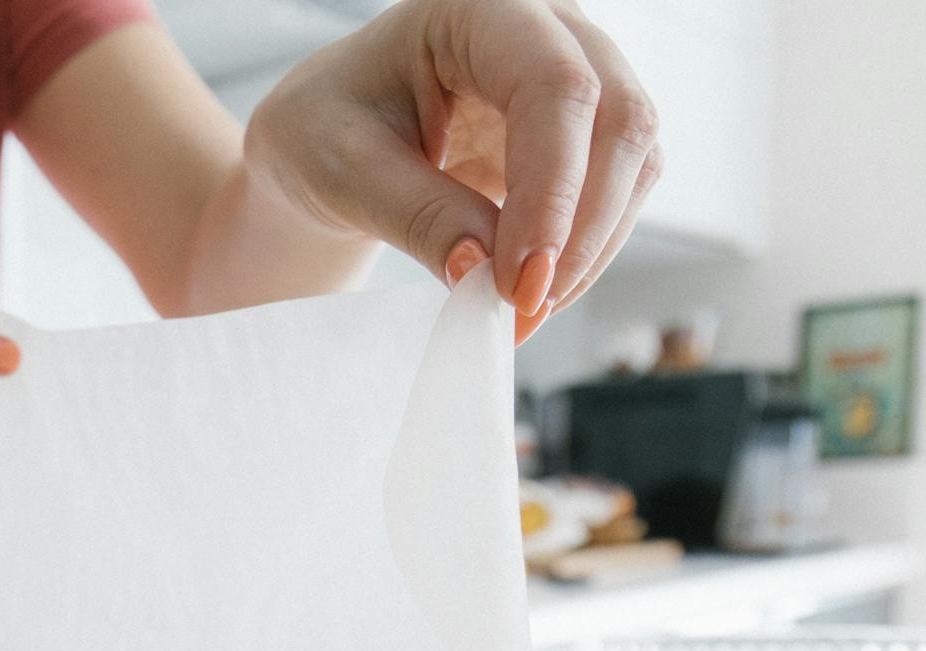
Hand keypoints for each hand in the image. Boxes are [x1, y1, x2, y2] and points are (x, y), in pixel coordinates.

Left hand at [246, 0, 661, 342]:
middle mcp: (548, 27)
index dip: (552, 188)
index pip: (555, 85)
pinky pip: (617, 192)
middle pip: (619, 118)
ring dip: (587, 250)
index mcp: (479, 8)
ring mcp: (580, 73)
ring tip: (517, 312)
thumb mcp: (347, 174)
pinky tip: (529, 293)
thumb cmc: (325, 133)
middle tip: (522, 310)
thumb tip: (483, 272)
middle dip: (580, 229)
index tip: (520, 281)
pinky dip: (582, 253)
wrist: (330, 138)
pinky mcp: (586, 132)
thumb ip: (418, 216)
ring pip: (633, 160)